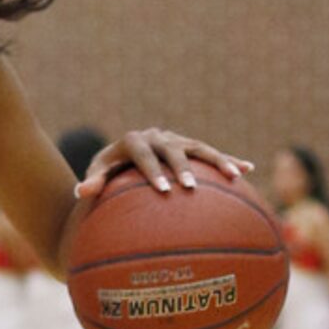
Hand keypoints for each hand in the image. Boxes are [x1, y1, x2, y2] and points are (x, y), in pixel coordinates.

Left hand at [75, 128, 254, 197]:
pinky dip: (229, 160)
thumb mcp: (97, 174)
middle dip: (183, 168)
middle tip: (190, 188)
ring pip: (200, 147)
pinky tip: (248, 170)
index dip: (152, 171)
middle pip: (173, 149)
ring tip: (235, 176)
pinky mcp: (190, 145)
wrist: (121, 156)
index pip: (143, 155)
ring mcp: (176, 139)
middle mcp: (157, 136)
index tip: (162, 190)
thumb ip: (91, 181)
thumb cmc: (106, 171)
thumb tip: (80, 191)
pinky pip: (211, 153)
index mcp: (132, 141)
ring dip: (218, 160)